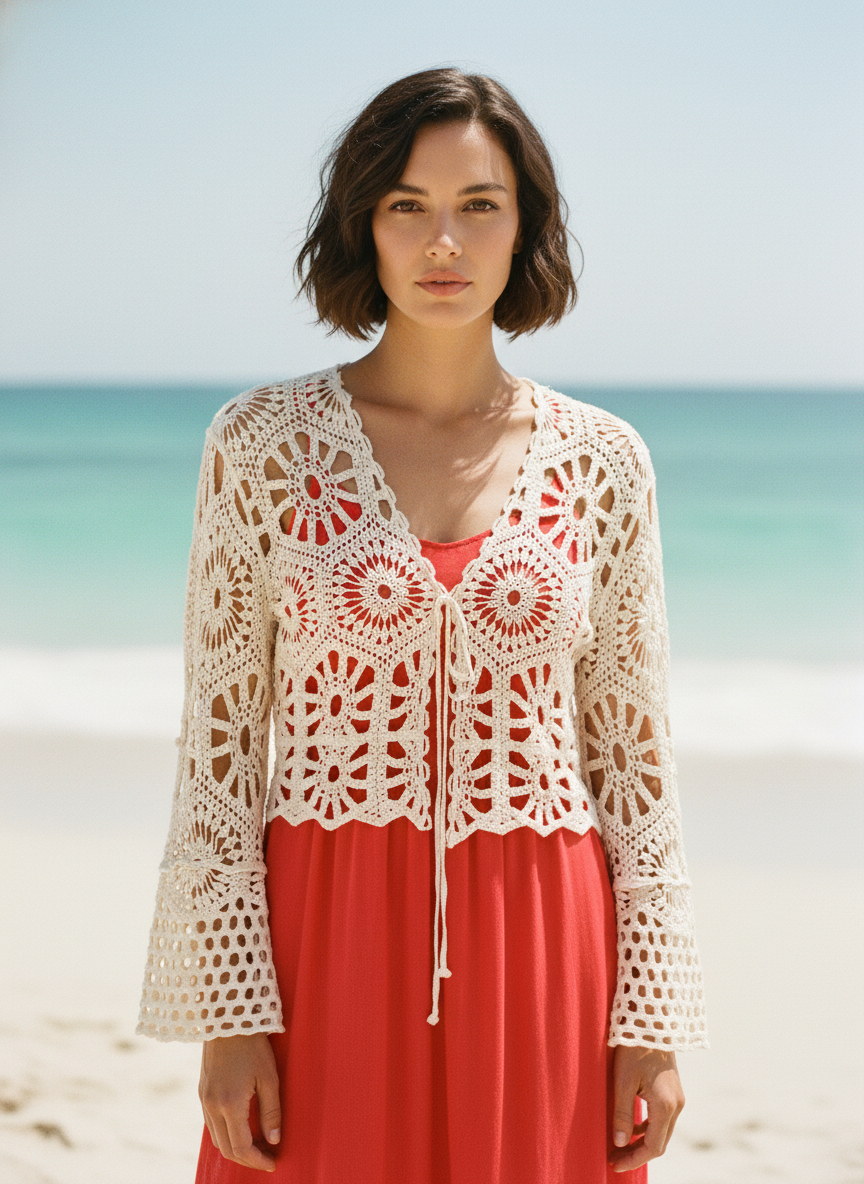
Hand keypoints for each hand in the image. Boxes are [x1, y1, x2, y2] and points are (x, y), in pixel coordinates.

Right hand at [199, 1033, 281, 1172]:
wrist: (227, 1018)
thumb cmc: (253, 1045)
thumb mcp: (269, 1077)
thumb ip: (271, 1111)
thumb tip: (275, 1140)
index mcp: (229, 1104)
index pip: (242, 1147)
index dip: (258, 1160)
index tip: (273, 1162)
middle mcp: (212, 1106)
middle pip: (226, 1148)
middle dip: (247, 1158)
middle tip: (267, 1156)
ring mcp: (203, 1099)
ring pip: (216, 1138)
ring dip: (236, 1147)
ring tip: (258, 1143)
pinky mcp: (202, 1091)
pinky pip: (211, 1124)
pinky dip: (226, 1133)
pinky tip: (242, 1127)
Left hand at [609, 1045, 683, 1172]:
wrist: (651, 1021)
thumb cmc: (634, 1048)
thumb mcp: (623, 1081)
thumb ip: (622, 1114)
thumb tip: (620, 1143)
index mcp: (665, 1105)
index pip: (653, 1147)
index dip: (633, 1159)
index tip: (614, 1164)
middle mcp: (676, 1105)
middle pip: (659, 1143)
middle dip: (637, 1154)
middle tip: (614, 1158)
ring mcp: (677, 1098)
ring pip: (662, 1131)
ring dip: (642, 1142)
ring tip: (619, 1145)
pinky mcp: (673, 1090)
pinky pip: (662, 1118)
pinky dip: (648, 1128)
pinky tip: (632, 1126)